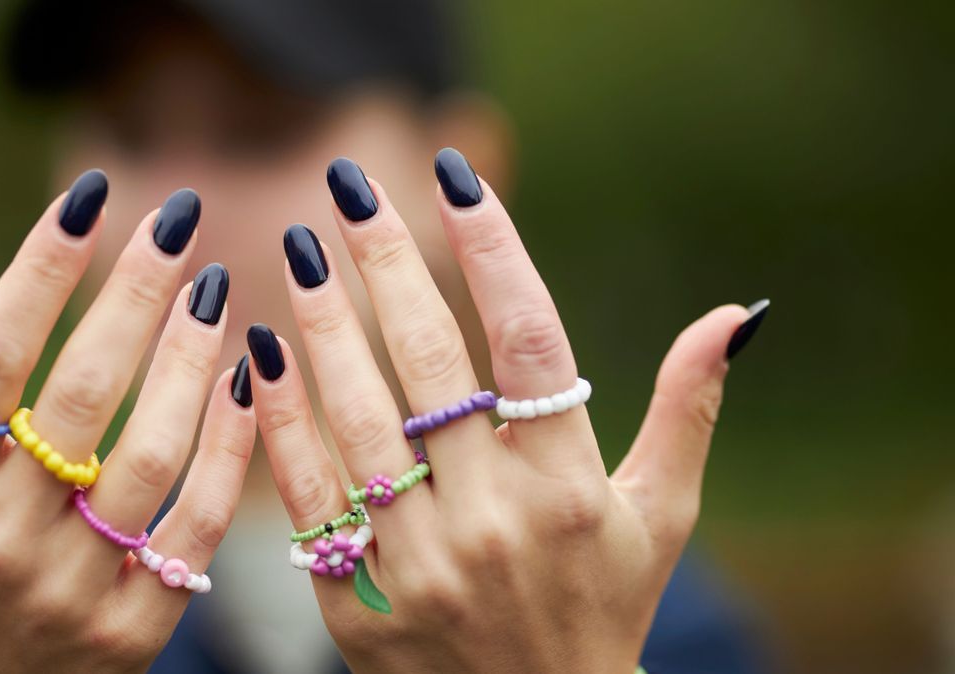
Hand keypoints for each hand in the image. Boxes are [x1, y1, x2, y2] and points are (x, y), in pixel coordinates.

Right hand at [0, 172, 254, 672]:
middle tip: (178, 219)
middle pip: (83, 394)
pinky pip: (196, 526)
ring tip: (217, 289)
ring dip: (190, 365)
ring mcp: (72, 584)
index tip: (87, 199)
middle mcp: (0, 535)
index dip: (40, 271)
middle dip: (135, 295)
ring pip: (150, 455)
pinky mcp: (133, 626)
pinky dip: (228, 453)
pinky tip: (245, 383)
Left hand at [246, 151, 765, 671]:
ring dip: (324, 324)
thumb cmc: (602, 607)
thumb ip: (688, 412)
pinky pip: (309, 494)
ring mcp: (419, 563)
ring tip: (298, 247)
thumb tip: (734, 317)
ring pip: (358, 418)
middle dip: (387, 263)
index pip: (528, 341)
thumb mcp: (658, 517)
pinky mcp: (357, 602)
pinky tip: (260, 353)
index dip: (491, 249)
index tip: (454, 176)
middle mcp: (492, 520)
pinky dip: (280, 420)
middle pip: (431, 364)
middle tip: (348, 184)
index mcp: (570, 490)